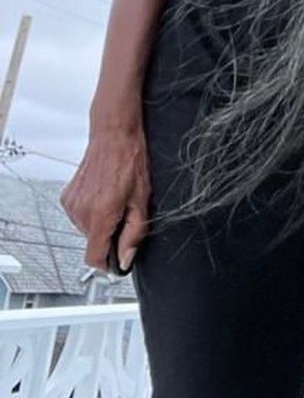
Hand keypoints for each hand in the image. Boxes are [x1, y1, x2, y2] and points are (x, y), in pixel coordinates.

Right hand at [60, 126, 151, 273]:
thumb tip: (125, 259)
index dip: (108, 262)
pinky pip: (80, 215)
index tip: (117, 257)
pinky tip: (104, 194)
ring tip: (115, 199)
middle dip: (109, 234)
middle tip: (124, 213)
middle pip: (93, 242)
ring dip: (101, 221)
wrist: (114, 135)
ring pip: (86, 229)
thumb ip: (134, 234)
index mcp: (100, 215)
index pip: (93, 259)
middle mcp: (81, 212)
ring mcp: (71, 204)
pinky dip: (92, 210)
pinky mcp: (67, 196)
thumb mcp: (142, 200)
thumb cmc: (130, 160)